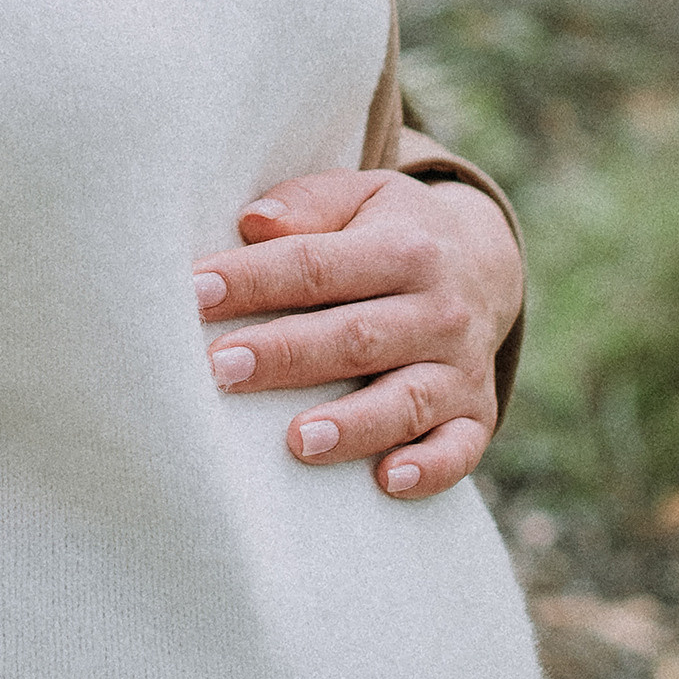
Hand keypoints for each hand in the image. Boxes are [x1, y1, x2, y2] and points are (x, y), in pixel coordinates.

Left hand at [193, 166, 520, 499]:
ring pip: (407, 399)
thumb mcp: (360, 198)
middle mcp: (439, 310)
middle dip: (287, 355)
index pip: (317, 266)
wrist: (485, 265)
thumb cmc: (391, 232)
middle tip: (222, 369)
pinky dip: (429, 468)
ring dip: (354, 423)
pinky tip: (387, 481)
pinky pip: (460, 449)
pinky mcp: (476, 414)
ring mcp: (460, 367)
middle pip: (357, 337)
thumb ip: (307, 205)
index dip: (254, 279)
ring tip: (299, 440)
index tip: (193, 292)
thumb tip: (252, 223)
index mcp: (404, 249)